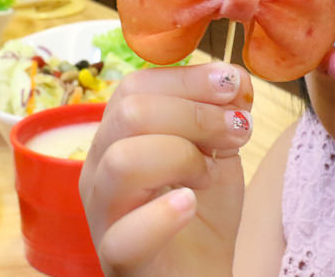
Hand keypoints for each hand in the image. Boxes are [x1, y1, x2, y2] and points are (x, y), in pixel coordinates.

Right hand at [80, 62, 253, 275]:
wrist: (200, 276)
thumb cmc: (202, 215)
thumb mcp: (217, 152)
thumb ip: (222, 113)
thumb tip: (235, 77)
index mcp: (117, 136)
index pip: (135, 85)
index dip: (189, 79)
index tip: (234, 86)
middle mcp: (99, 169)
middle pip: (129, 112)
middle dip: (194, 114)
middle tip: (235, 134)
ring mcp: (104, 214)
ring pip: (123, 160)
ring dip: (181, 157)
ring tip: (209, 176)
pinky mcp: (118, 257)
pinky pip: (126, 232)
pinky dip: (163, 214)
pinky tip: (190, 204)